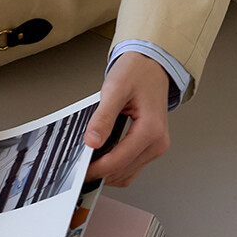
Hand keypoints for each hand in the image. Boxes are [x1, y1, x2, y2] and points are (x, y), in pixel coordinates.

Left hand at [83, 51, 170, 185]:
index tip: (81, 170)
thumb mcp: (115, 89)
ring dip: (109, 172)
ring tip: (88, 163)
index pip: (120, 160)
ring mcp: (156, 145)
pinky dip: (116, 166)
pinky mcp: (152, 145)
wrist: (151, 63)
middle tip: (79, 168)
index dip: (97, 168)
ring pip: (129, 173)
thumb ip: (103, 117)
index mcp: (151, 129)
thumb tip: (92, 141)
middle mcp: (157, 141)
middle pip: (124, 170)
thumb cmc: (137, 71)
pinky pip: (132, 165)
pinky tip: (102, 158)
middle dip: (101, 172)